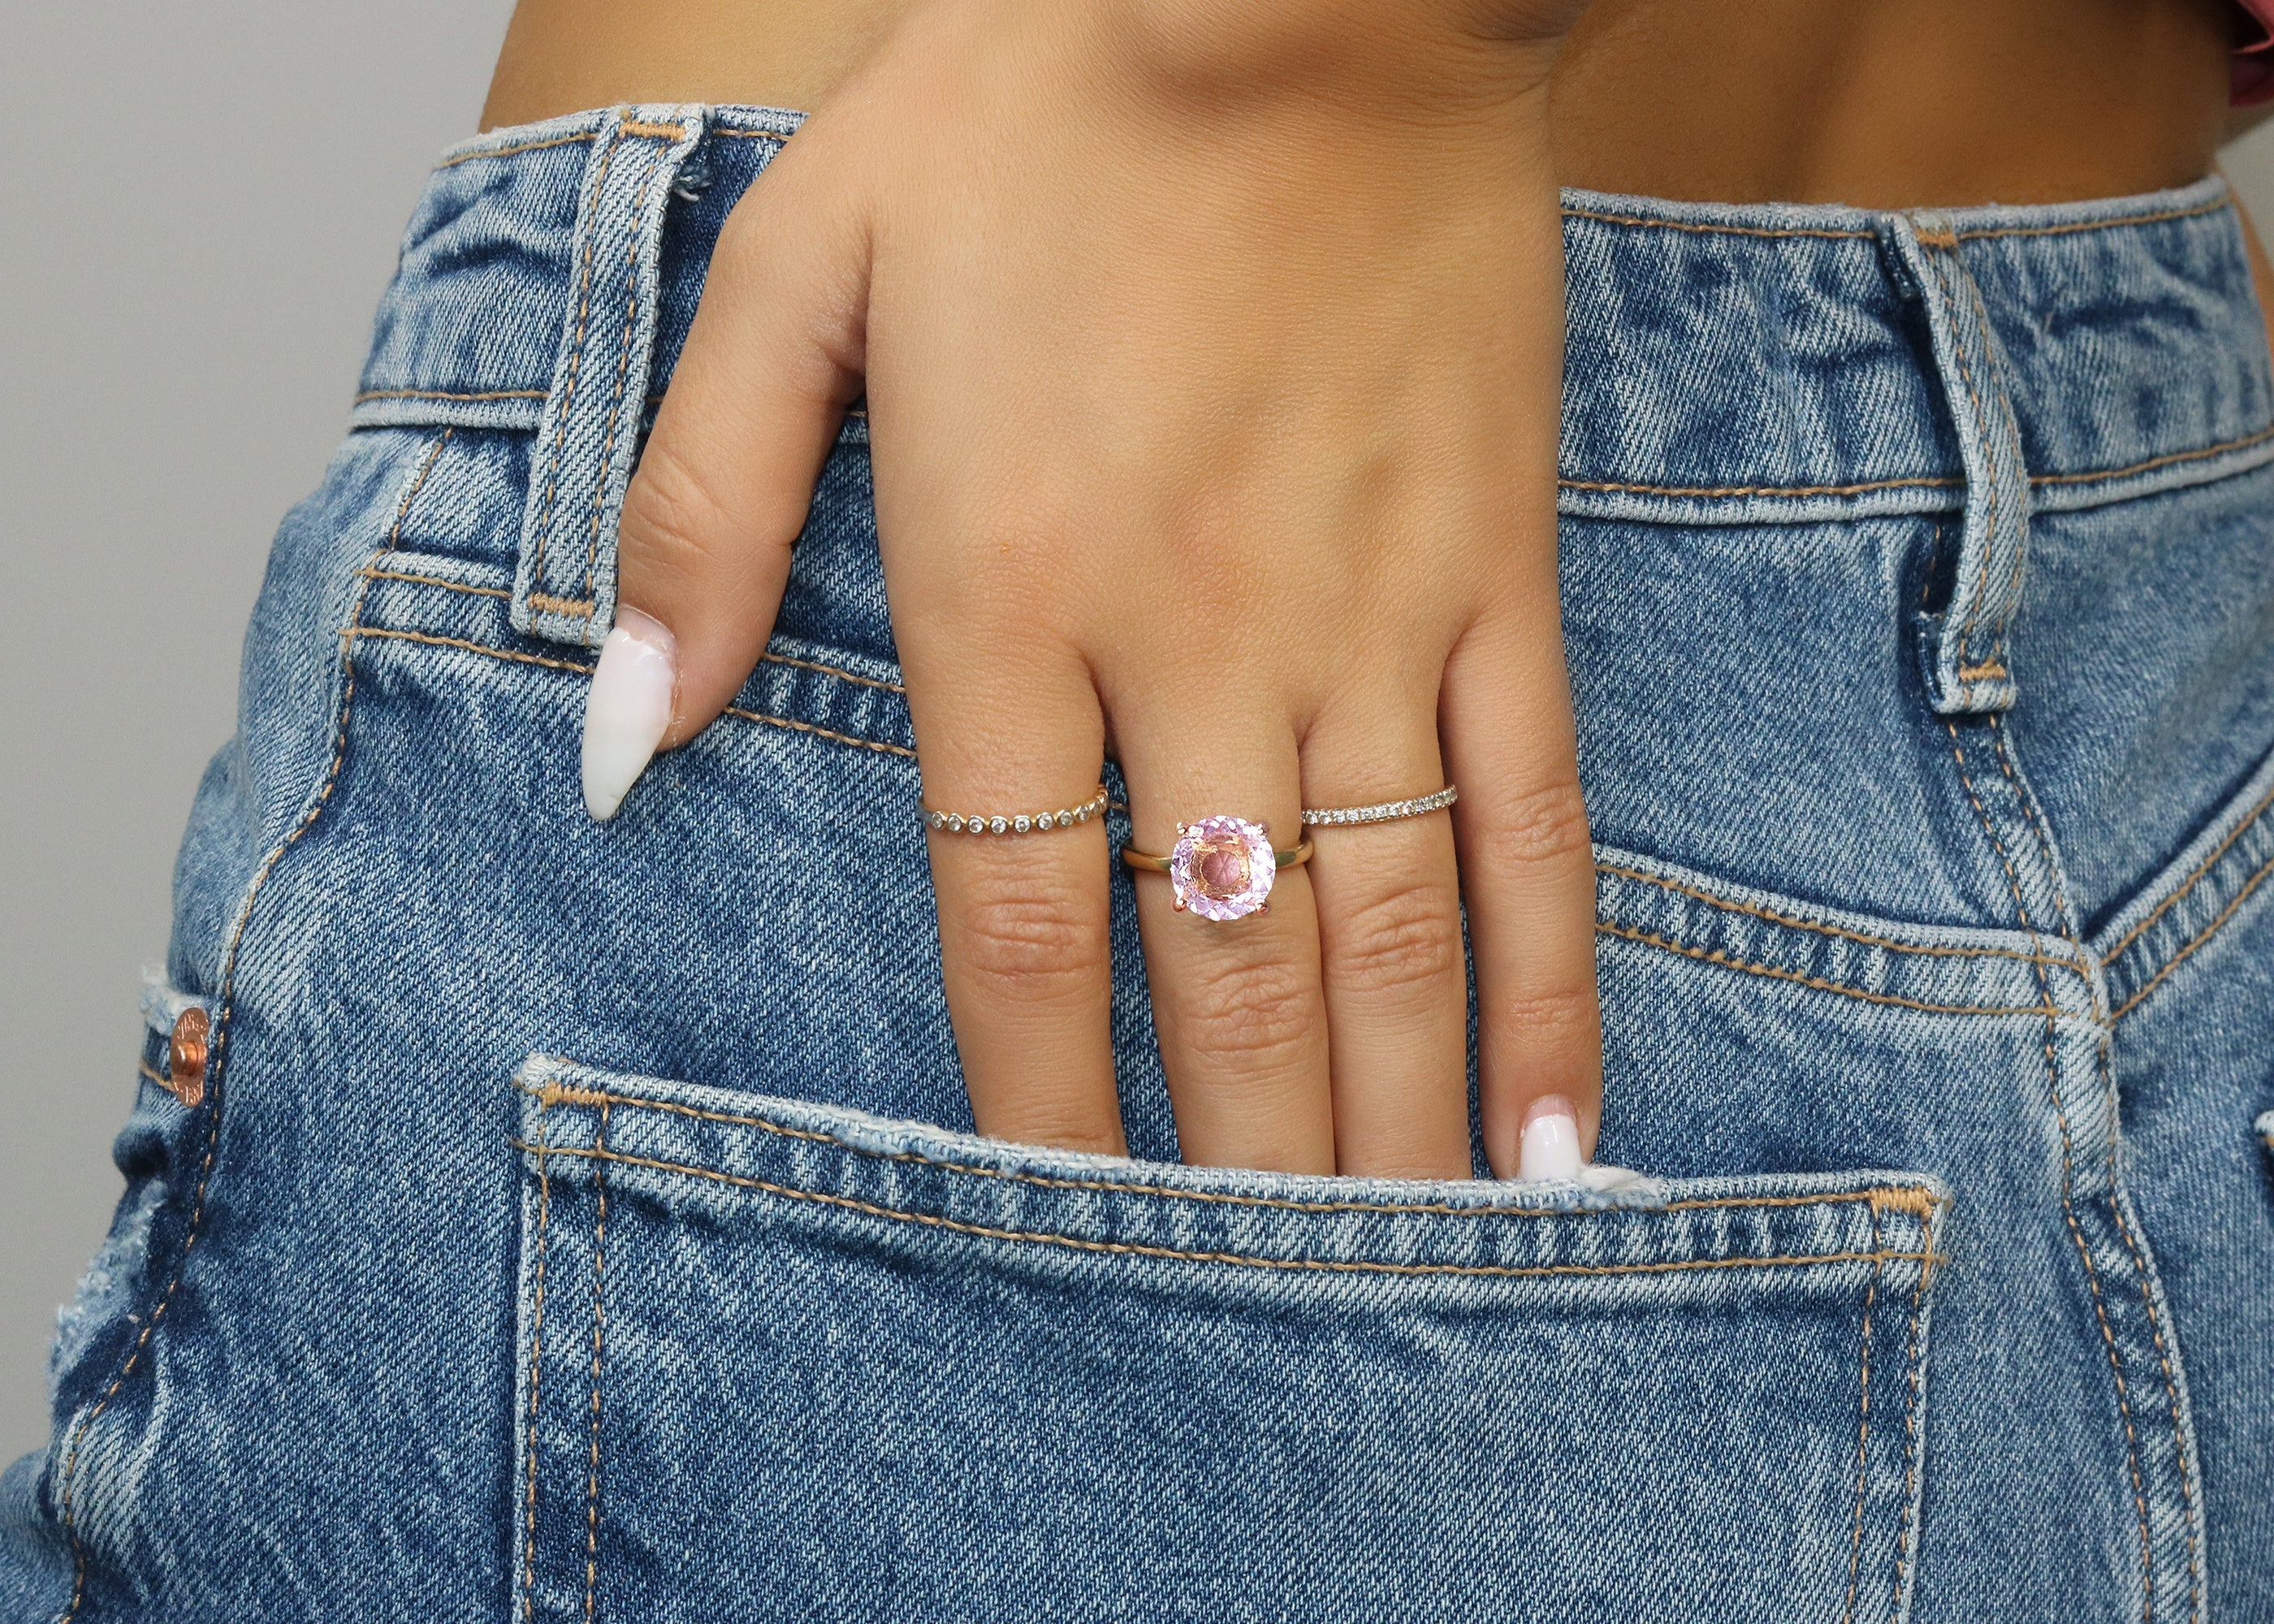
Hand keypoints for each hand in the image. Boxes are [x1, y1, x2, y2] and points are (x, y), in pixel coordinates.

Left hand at [586, 0, 1604, 1176]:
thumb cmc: (1036, 101)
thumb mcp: (801, 264)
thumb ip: (704, 514)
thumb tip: (629, 741)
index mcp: (1005, 584)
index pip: (1018, 922)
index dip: (1036, 1112)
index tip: (1049, 1244)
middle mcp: (1193, 638)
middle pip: (1216, 969)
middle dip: (1228, 1176)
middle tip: (1247, 1338)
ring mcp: (1365, 611)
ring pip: (1384, 926)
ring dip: (1389, 1126)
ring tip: (1400, 1285)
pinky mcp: (1491, 567)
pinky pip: (1532, 807)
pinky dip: (1546, 975)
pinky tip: (1556, 1123)